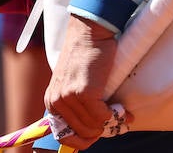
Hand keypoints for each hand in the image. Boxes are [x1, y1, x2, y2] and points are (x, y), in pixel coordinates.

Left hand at [45, 16, 121, 150]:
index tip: (99, 133)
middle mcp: (57, 101)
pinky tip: (120, 106)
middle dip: (102, 130)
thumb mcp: (72, 83)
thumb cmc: (85, 57)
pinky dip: (114, 114)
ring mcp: (69, 97)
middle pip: (83, 133)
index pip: (65, 136)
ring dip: (110, 121)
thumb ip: (76, 105)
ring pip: (93, 126)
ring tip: (120, 111)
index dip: (84, 140)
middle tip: (115, 120)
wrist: (89, 32)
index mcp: (52, 102)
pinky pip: (102, 116)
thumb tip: (93, 130)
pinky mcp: (84, 93)